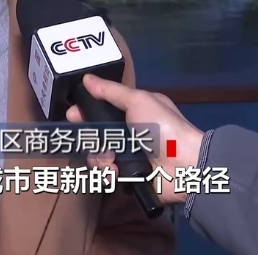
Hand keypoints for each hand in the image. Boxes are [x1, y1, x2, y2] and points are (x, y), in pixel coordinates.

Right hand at [66, 74, 204, 204]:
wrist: (185, 165)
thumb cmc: (162, 127)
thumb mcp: (138, 101)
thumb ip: (111, 91)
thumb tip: (87, 78)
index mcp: (133, 113)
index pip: (101, 110)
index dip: (84, 112)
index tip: (72, 115)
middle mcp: (128, 134)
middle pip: (95, 135)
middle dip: (92, 140)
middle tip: (96, 142)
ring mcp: (127, 157)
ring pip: (97, 156)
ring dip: (100, 158)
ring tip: (112, 160)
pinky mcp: (128, 178)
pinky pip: (106, 175)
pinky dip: (108, 174)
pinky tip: (115, 172)